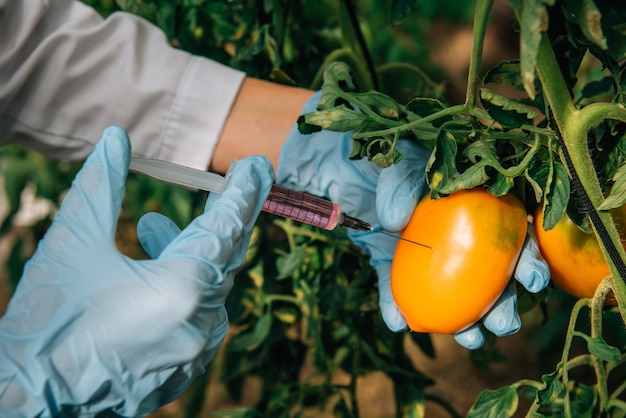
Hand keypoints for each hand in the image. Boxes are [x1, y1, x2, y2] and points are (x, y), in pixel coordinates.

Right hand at [0, 126, 272, 415]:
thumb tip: (117, 139)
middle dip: (223, 219)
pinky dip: (186, 286)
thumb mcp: (73, 244)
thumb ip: (101, 186)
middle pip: (226, 257)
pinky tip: (155, 270)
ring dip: (192, 253)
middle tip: (226, 187)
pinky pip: (200, 315)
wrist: (31, 398)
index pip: (226, 228)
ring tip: (155, 225)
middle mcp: (199, 323)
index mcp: (180, 290)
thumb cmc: (48, 321)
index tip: (259, 166)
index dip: (243, 192)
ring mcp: (194, 351)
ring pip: (212, 287)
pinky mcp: (184, 367)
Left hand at [277, 92, 549, 348]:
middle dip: (499, 301)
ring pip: (442, 285)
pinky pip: (390, 283)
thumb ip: (399, 182)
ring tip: (470, 341)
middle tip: (503, 325)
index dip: (524, 256)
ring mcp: (413, 244)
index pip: (505, 230)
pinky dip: (392, 304)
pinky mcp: (381, 254)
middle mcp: (444, 226)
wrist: (322, 153)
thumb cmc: (367, 145)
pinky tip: (396, 323)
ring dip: (458, 316)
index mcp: (462, 197)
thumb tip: (396, 218)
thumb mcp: (392, 156)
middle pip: (482, 270)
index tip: (531, 280)